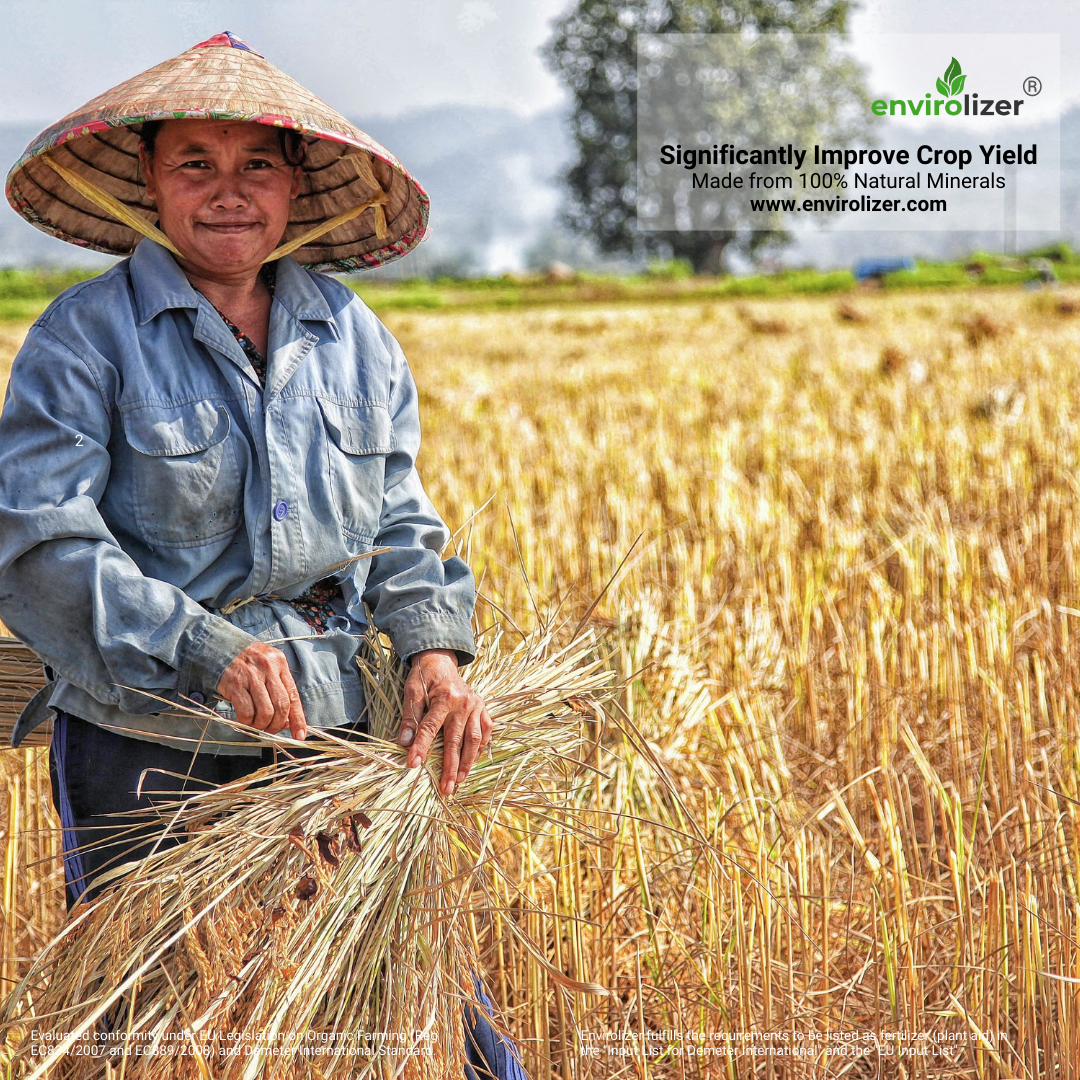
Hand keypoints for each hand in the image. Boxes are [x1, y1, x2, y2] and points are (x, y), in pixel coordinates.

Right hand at [216, 642, 306, 739]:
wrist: (220, 647)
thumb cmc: (247, 661)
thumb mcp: (267, 666)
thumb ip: (278, 688)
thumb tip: (287, 720)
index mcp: (280, 664)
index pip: (293, 696)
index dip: (298, 719)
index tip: (299, 735)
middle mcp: (269, 669)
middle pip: (281, 706)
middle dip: (277, 725)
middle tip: (270, 730)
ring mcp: (251, 676)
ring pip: (265, 712)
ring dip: (261, 725)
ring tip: (256, 725)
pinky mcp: (235, 684)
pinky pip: (246, 711)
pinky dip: (246, 722)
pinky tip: (243, 721)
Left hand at [398, 649, 491, 795]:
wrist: (441, 660)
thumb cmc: (424, 676)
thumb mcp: (412, 691)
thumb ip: (409, 716)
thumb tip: (404, 742)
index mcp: (444, 697)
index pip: (430, 728)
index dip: (421, 747)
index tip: (413, 765)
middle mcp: (463, 702)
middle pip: (456, 740)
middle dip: (450, 766)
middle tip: (445, 788)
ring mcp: (476, 705)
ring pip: (474, 739)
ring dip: (468, 762)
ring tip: (460, 780)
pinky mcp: (482, 707)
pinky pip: (485, 731)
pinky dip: (481, 747)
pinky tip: (473, 761)